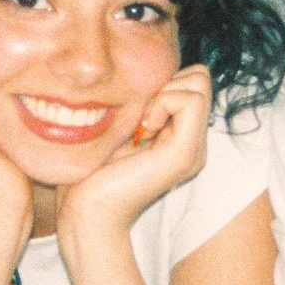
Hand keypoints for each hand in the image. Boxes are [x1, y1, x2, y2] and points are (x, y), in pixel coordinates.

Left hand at [59, 64, 212, 240]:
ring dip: (164, 92)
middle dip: (168, 82)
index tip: (135, 111)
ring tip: (140, 125)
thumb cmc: (88, 172)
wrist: (84, 212)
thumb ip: (138, 105)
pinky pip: (189, 100)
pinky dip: (163, 102)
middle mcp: (194, 144)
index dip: (163, 82)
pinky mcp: (184, 154)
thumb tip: (145, 72)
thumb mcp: (118, 127)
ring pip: (200, 83)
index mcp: (180, 138)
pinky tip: (141, 131)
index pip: (192, 81)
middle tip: (140, 115)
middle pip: (200, 78)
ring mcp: (193, 150)